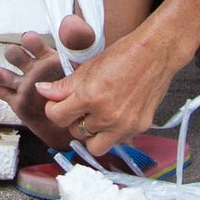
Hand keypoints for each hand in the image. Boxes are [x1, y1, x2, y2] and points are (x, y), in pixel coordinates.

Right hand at [0, 14, 95, 149]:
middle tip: (17, 56)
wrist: (78, 120)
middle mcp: (31, 68)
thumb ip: (79, 42)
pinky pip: (1, 92)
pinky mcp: (16, 101)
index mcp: (46, 57)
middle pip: (14, 55)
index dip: (30, 40)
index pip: (33, 43)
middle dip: (14, 54)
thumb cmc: (82, 90)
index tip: (29, 39)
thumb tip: (69, 22)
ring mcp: (22, 85)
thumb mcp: (84, 64)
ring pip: (3, 73)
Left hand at [34, 18, 180, 158]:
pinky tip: (116, 115)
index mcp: (90, 96)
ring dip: (93, 134)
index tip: (58, 105)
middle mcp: (106, 115)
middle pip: (76, 133)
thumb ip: (64, 85)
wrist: (156, 54)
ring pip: (96, 145)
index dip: (54, 110)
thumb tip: (42, 91)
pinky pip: (117, 140)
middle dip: (75, 121)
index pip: (58, 117)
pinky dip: (113, 132)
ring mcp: (124, 125)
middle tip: (82, 107)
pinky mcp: (139, 128)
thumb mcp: (88, 68)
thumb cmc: (123, 55)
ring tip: (98, 116)